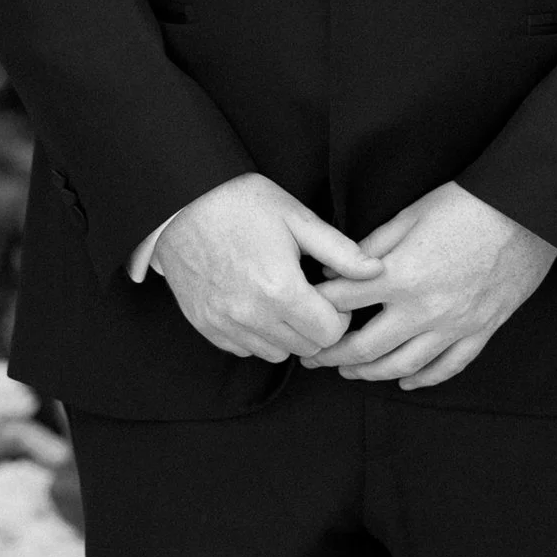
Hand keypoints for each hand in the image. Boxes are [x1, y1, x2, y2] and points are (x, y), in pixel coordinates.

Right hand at [151, 175, 387, 363]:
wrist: (180, 202)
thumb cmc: (241, 203)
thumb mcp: (297, 217)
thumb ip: (340, 251)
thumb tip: (376, 272)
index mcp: (281, 289)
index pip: (330, 333)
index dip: (338, 314)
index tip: (329, 292)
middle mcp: (252, 315)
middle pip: (306, 348)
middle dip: (316, 326)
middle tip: (310, 296)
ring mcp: (225, 324)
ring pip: (276, 354)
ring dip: (287, 334)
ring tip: (283, 300)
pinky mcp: (206, 325)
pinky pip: (245, 349)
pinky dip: (257, 336)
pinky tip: (256, 304)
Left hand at [303, 182, 555, 389]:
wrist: (529, 211)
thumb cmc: (467, 204)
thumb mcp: (410, 215)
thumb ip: (371, 247)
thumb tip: (336, 269)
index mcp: (401, 276)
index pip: (343, 301)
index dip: (317, 306)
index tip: (303, 309)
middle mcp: (424, 309)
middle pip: (365, 347)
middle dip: (332, 355)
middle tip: (312, 357)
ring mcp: (454, 325)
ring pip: (403, 366)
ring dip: (370, 373)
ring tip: (350, 372)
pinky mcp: (481, 331)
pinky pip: (448, 366)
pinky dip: (424, 379)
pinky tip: (405, 382)